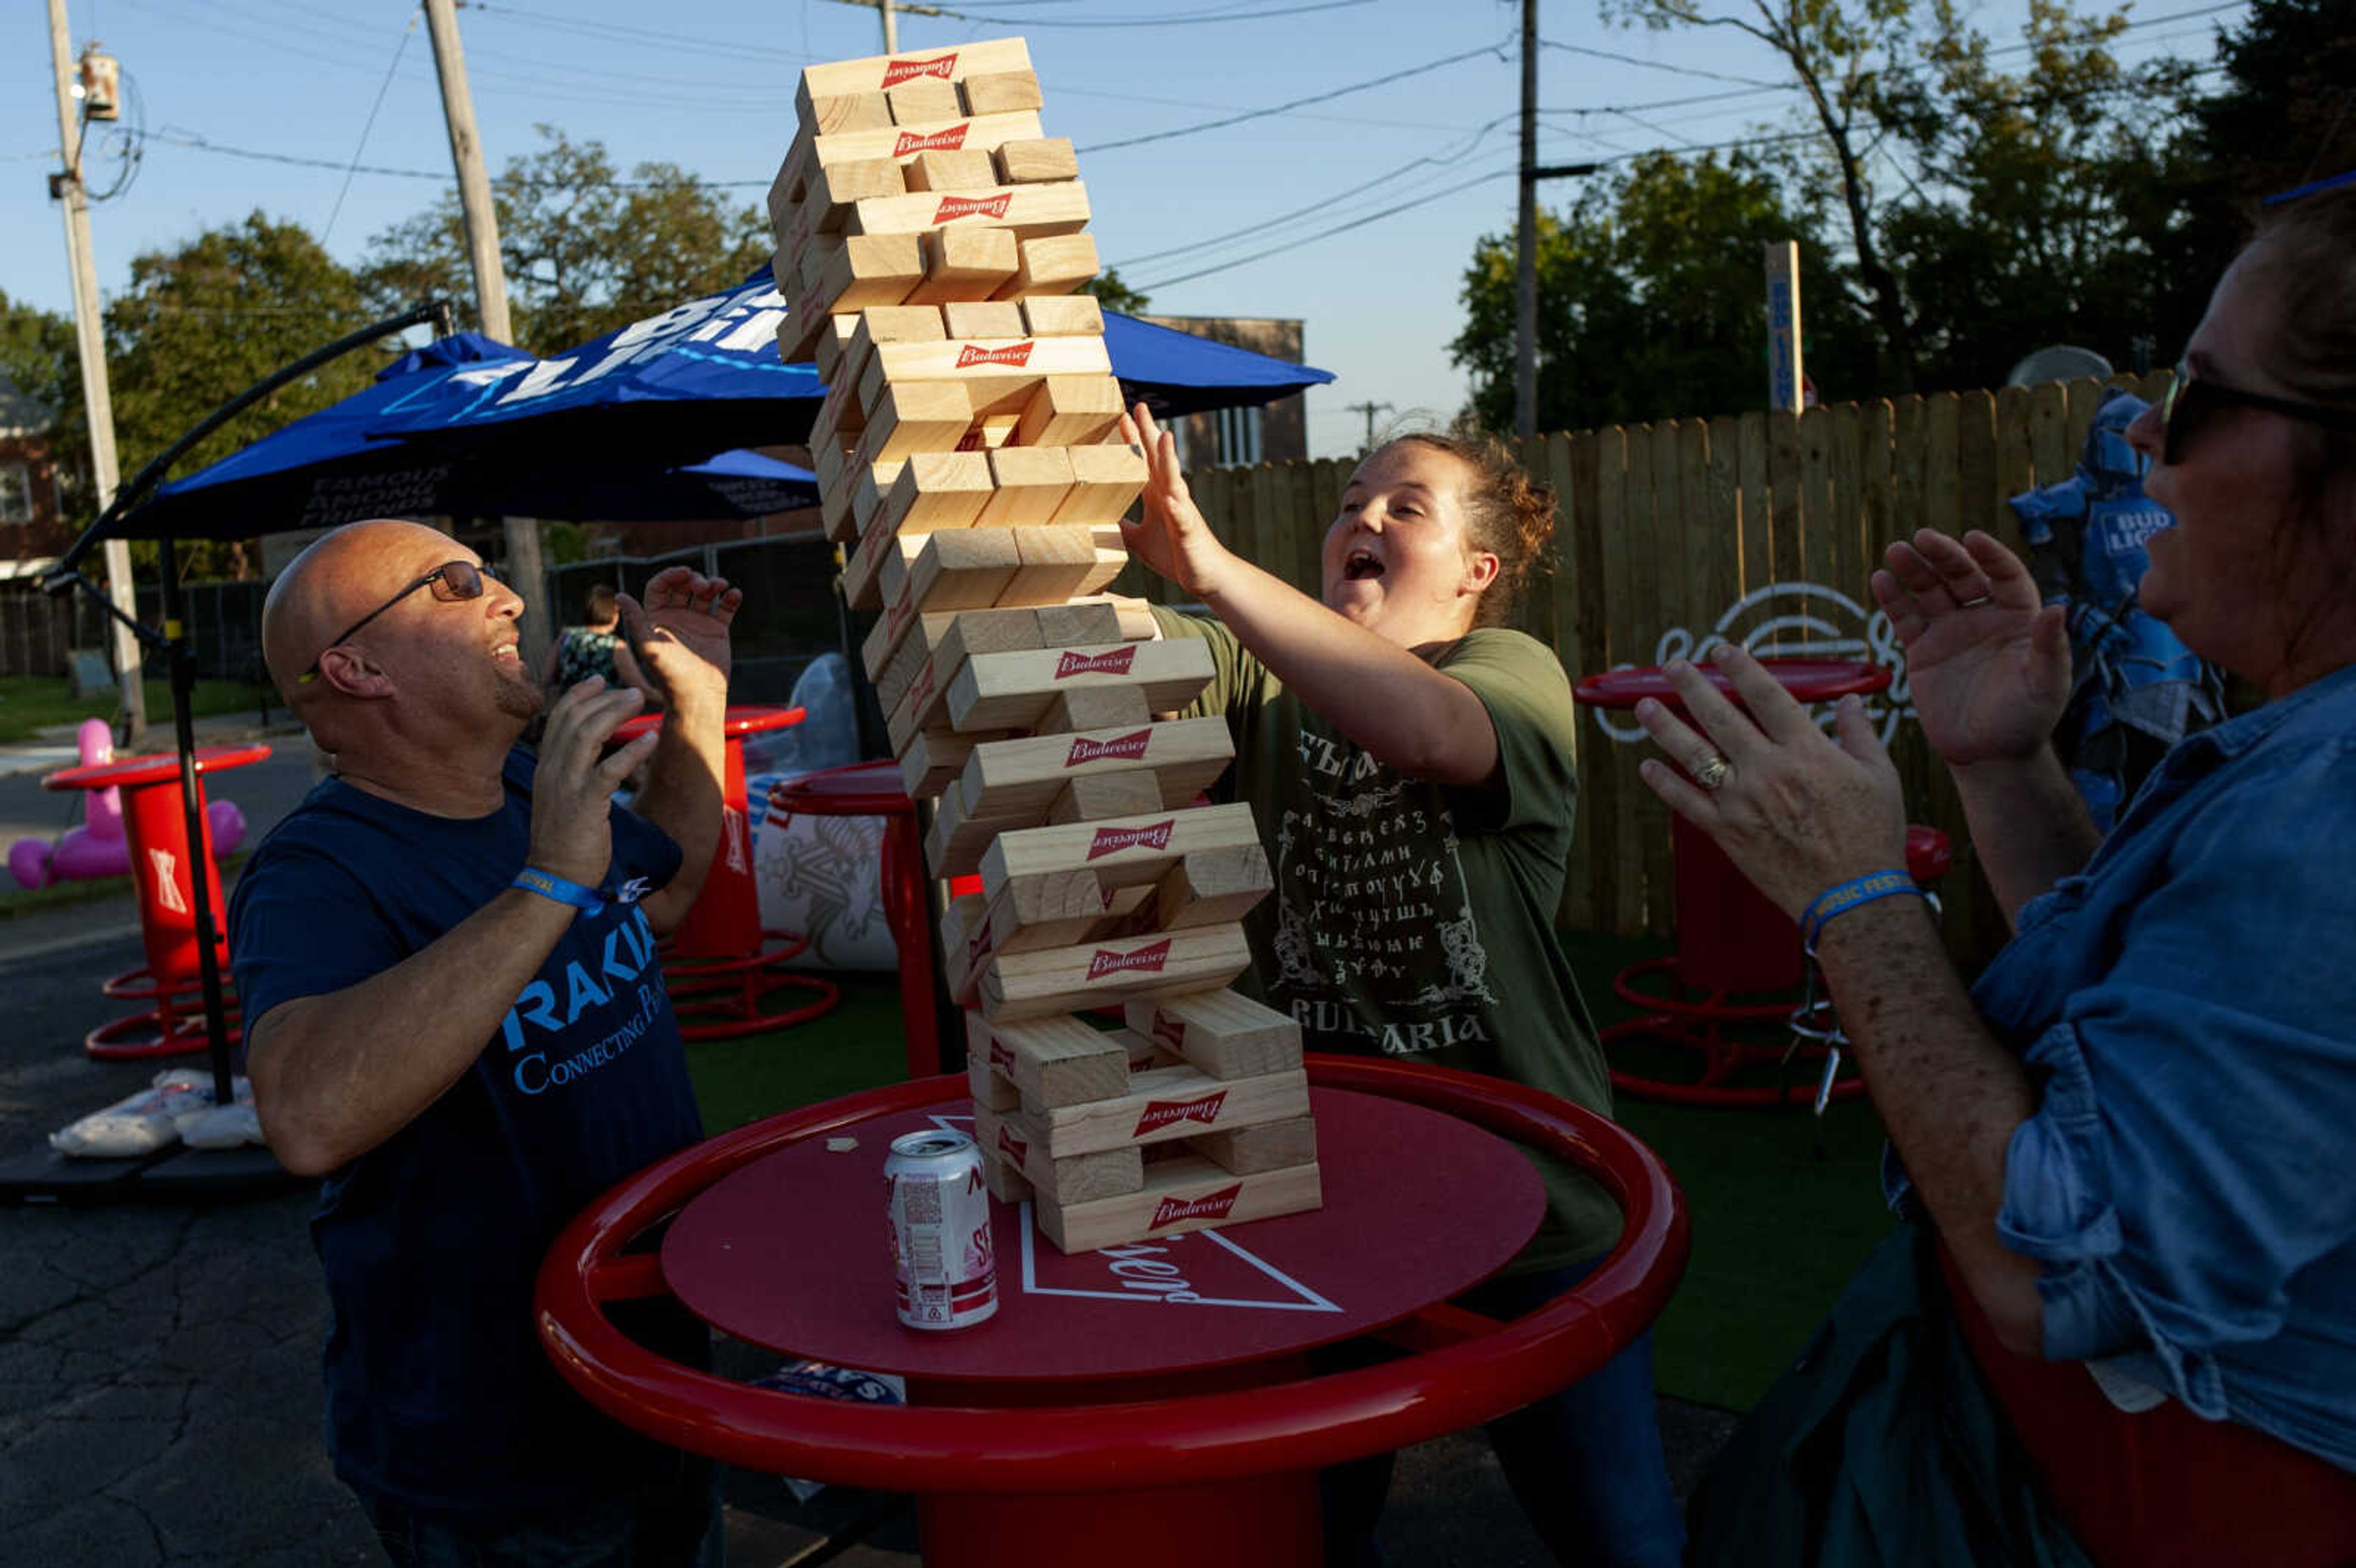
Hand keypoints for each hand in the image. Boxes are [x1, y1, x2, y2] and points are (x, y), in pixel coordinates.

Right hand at [526, 677, 657, 886]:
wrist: (553, 877)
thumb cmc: (564, 842)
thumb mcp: (560, 799)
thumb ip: (569, 773)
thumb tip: (589, 755)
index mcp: (546, 768)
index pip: (557, 719)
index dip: (578, 695)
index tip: (599, 680)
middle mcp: (552, 771)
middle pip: (573, 719)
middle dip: (603, 699)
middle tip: (633, 690)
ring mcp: (566, 786)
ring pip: (586, 735)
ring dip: (615, 713)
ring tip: (640, 700)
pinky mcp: (585, 805)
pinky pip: (608, 770)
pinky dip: (631, 751)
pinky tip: (651, 738)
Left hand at [618, 567, 739, 709]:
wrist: (698, 697)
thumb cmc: (670, 676)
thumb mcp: (649, 648)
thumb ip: (636, 621)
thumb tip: (619, 596)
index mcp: (657, 619)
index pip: (660, 587)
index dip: (670, 575)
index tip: (684, 573)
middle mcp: (676, 618)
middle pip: (683, 586)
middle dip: (693, 579)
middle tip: (702, 585)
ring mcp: (698, 622)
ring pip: (705, 593)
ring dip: (713, 584)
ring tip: (721, 586)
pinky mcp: (717, 629)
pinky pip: (725, 607)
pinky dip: (731, 597)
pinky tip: (734, 594)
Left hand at [1119, 404, 1240, 601]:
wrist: (1205, 576)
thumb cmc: (1175, 554)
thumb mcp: (1138, 540)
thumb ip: (1121, 526)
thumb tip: (1099, 519)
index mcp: (1157, 496)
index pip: (1143, 462)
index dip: (1132, 440)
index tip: (1121, 416)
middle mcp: (1170, 497)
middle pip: (1159, 460)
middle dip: (1149, 434)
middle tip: (1139, 407)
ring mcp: (1182, 512)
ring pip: (1175, 480)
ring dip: (1169, 459)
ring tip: (1164, 436)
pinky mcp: (1189, 532)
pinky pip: (1183, 519)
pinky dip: (1177, 509)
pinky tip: (1172, 498)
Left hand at [1634, 644, 1908, 918]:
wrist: (1853, 896)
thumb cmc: (1873, 836)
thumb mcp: (1881, 777)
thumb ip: (1860, 735)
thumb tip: (1850, 703)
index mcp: (1807, 751)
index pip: (1767, 696)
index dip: (1741, 668)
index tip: (1723, 651)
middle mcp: (1768, 770)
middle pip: (1720, 716)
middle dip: (1692, 686)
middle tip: (1673, 666)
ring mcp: (1742, 801)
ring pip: (1694, 754)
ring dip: (1665, 727)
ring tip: (1645, 706)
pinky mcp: (1727, 832)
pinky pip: (1686, 802)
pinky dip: (1663, 783)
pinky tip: (1648, 766)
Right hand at [1872, 529, 2069, 767]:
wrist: (1988, 754)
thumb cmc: (2026, 720)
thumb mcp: (2047, 684)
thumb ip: (2051, 647)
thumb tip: (2059, 608)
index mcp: (2018, 618)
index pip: (2005, 576)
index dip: (1991, 556)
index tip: (1973, 539)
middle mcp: (1984, 617)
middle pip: (1963, 576)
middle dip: (1944, 555)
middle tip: (1923, 538)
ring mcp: (1950, 631)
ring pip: (1930, 590)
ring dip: (1914, 569)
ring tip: (1895, 551)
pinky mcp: (1922, 650)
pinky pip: (1905, 618)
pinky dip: (1893, 599)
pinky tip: (1881, 580)